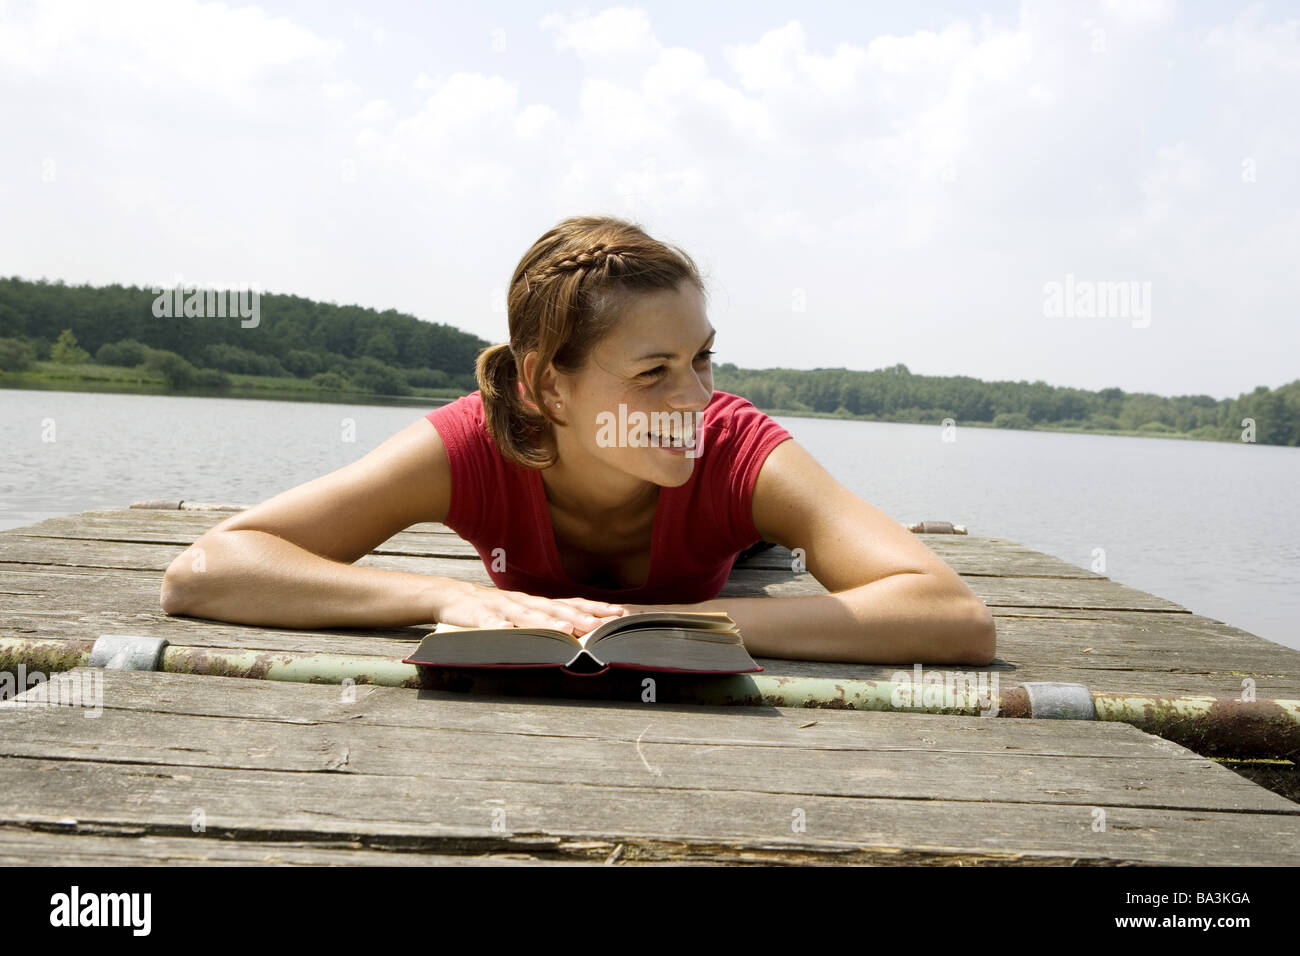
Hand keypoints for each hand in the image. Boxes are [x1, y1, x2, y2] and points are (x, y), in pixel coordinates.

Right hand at [432, 580, 626, 635]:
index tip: (619, 614)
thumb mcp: (523, 614)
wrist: (453, 596)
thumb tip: (581, 633)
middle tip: (601, 625)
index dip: (595, 608)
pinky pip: (490, 624)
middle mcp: (525, 603)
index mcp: (538, 604)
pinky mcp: (480, 616)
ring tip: (566, 630)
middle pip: (556, 609)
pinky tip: (507, 634)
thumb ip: (548, 621)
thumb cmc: (495, 609)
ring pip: (528, 616)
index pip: (572, 604)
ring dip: (547, 623)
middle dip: (580, 617)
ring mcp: (503, 609)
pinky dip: (498, 629)